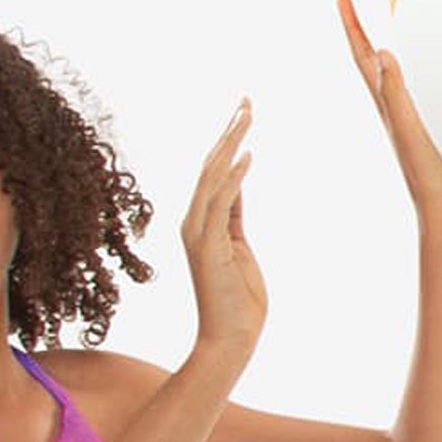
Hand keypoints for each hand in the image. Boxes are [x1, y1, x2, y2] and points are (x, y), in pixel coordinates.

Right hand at [181, 99, 267, 354]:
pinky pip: (220, 205)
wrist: (230, 340)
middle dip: (229, 132)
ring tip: (247, 116)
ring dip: (231, 145)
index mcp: (202, 223)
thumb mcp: (239, 248)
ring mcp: (197, 235)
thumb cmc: (239, 302)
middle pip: (210, 166)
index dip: (228, 140)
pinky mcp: (207, 248)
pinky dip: (233, 179)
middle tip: (247, 101)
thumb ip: (234, 217)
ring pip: (212, 178)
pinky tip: (246, 156)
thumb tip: (238, 183)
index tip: (243, 112)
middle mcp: (193, 223)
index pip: (214, 172)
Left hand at [336, 0, 441, 218]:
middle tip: (346, 4)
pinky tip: (423, 77)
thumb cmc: (429, 174)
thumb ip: (396, 92)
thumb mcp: (409, 127)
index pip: (364, 55)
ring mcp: (412, 120)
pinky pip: (417, 92)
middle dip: (359, 31)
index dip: (352, 24)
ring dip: (381, 52)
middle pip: (372, 61)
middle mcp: (395, 108)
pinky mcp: (431, 131)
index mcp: (387, 103)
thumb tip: (380, 53)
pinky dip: (414, 76)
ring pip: (392, 77)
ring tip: (375, 33)